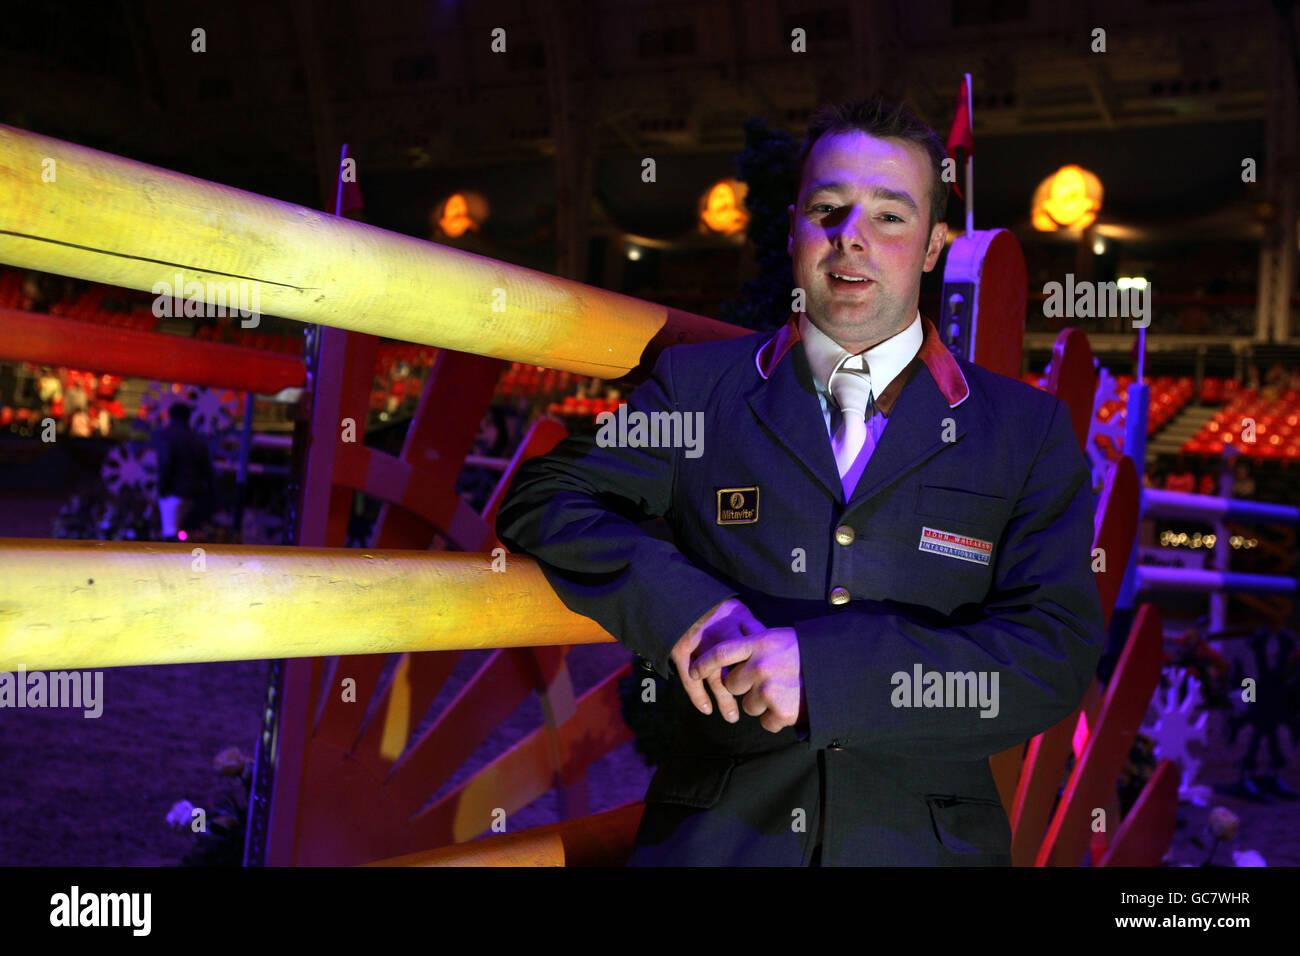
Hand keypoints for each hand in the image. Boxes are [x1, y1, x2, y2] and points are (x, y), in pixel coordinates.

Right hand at [670, 598, 765, 722]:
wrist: (678, 595)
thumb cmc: (713, 607)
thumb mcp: (737, 608)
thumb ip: (753, 626)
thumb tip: (774, 646)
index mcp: (737, 621)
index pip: (755, 648)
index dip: (763, 668)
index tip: (772, 685)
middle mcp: (720, 634)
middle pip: (738, 667)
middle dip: (748, 688)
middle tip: (757, 706)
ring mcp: (700, 644)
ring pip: (716, 678)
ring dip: (725, 700)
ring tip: (732, 718)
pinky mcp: (681, 651)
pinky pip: (690, 679)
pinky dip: (698, 696)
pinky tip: (707, 710)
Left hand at [690, 627, 803, 733]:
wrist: (840, 671)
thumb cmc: (809, 652)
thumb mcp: (780, 638)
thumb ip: (756, 643)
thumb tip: (733, 643)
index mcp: (760, 644)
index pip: (720, 653)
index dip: (703, 663)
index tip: (692, 671)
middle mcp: (760, 665)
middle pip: (732, 685)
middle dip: (744, 688)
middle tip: (766, 682)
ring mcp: (769, 690)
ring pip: (748, 706)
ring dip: (762, 704)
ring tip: (785, 693)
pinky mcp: (780, 712)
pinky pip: (766, 723)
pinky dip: (777, 720)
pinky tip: (792, 707)